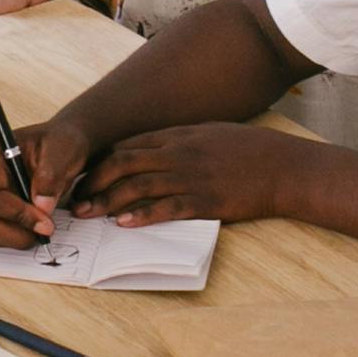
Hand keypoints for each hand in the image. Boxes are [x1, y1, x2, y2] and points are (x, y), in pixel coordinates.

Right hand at [0, 115, 95, 246]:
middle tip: (43, 233)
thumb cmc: (56, 144)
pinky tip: (26, 227)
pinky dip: (7, 238)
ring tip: (38, 230)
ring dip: (12, 238)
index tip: (45, 224)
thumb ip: (50, 177)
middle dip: (14, 234)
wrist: (57, 146)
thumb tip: (41, 206)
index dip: (18, 215)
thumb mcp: (62, 151)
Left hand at [77, 122, 298, 226]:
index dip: (99, 161)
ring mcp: (191, 177)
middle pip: (123, 163)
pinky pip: (167, 208)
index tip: (81, 176)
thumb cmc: (247, 150)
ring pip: (138, 186)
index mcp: (178, 136)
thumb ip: (178, 140)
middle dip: (93, 181)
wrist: (282, 166)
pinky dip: (142, 215)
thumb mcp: (208, 133)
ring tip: (88, 214)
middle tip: (74, 199)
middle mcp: (179, 153)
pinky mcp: (206, 200)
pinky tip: (124, 223)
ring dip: (108, 200)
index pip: (127, 145)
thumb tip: (149, 151)